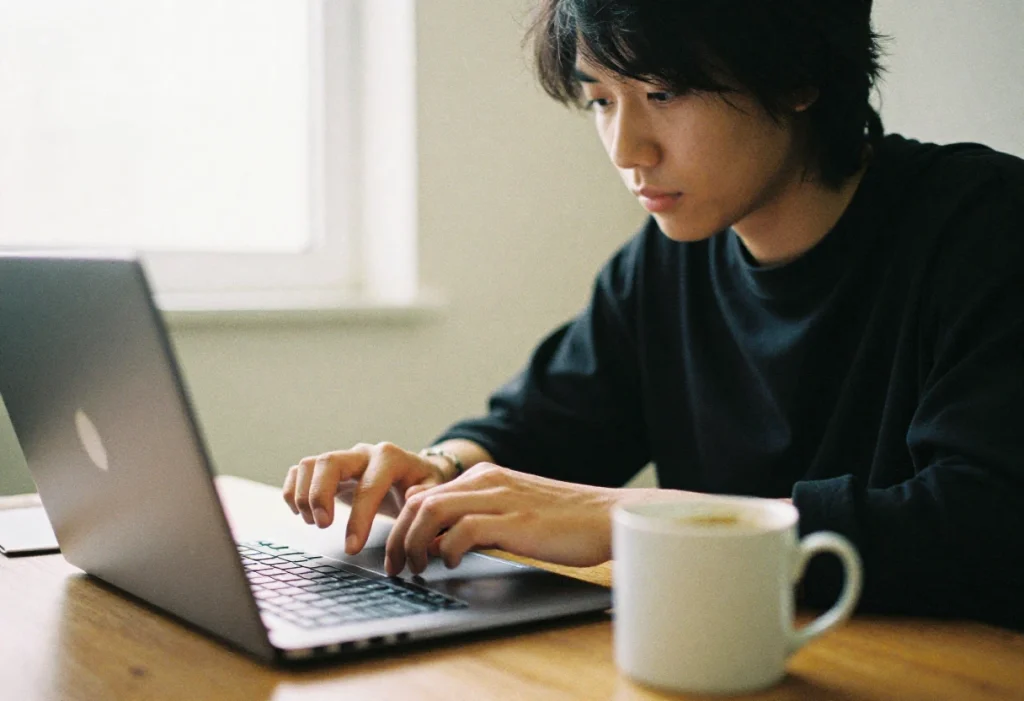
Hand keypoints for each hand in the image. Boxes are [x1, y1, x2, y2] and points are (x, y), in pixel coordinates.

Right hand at [282, 442, 447, 553]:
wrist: (414, 472)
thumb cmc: (423, 484)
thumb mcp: (434, 489)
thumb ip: (426, 494)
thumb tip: (412, 498)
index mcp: (390, 458)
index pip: (369, 486)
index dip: (358, 518)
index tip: (351, 548)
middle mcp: (362, 453)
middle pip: (330, 462)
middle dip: (320, 495)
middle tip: (322, 525)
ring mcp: (343, 458)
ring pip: (311, 464)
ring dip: (305, 495)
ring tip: (313, 521)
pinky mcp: (329, 468)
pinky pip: (301, 470)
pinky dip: (293, 490)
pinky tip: (300, 512)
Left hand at [384, 463, 619, 575]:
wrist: (608, 516)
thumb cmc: (564, 521)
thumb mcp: (512, 511)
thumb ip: (478, 516)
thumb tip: (438, 538)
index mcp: (485, 477)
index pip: (424, 494)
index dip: (402, 526)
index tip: (398, 555)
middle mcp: (487, 481)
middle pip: (419, 501)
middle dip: (398, 537)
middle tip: (397, 567)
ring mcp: (500, 498)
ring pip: (431, 510)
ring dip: (414, 543)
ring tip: (417, 568)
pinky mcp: (515, 520)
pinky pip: (462, 530)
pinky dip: (447, 549)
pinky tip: (452, 563)